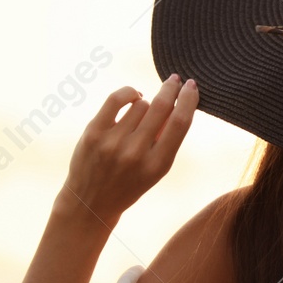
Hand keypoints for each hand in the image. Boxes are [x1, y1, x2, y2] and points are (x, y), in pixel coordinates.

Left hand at [55, 76, 197, 224]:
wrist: (91, 203)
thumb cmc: (130, 183)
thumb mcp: (156, 170)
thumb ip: (167, 139)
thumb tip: (178, 102)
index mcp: (157, 165)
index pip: (180, 123)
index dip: (188, 100)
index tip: (192, 87)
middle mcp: (136, 153)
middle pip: (161, 106)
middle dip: (171, 88)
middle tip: (176, 79)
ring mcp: (113, 142)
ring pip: (140, 104)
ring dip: (145, 104)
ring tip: (142, 115)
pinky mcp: (93, 133)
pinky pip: (116, 99)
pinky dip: (129, 93)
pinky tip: (133, 96)